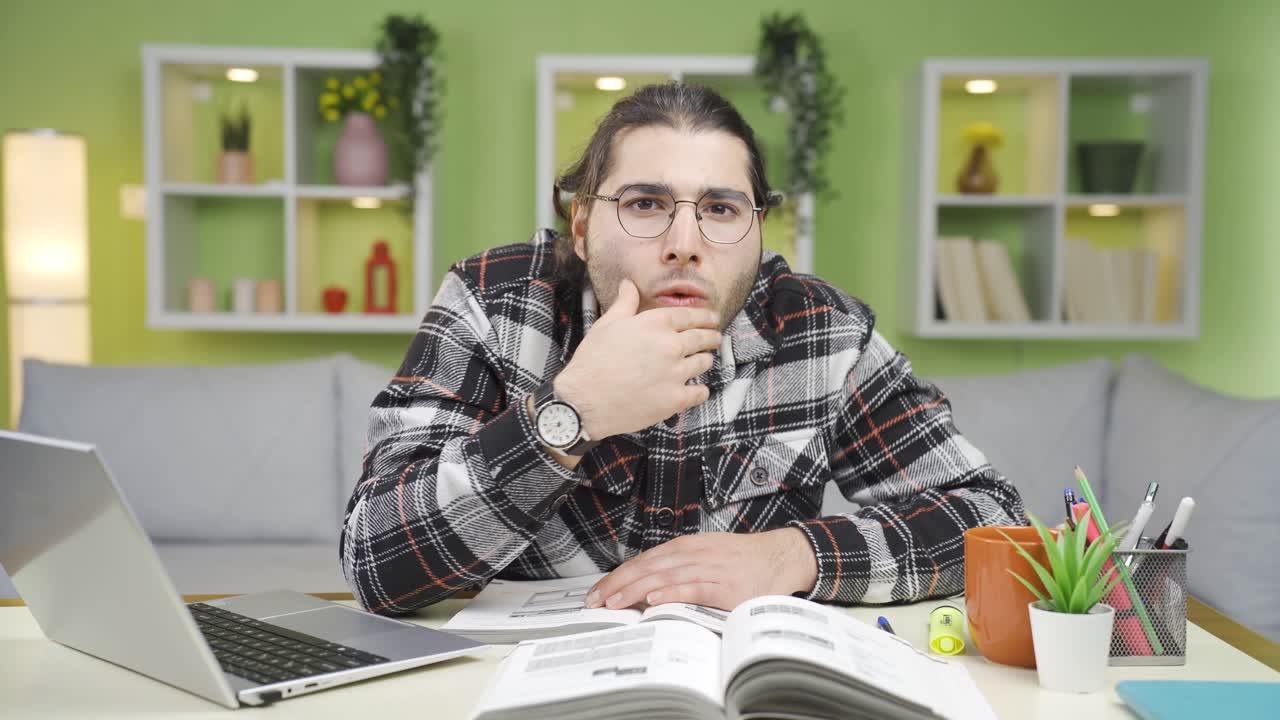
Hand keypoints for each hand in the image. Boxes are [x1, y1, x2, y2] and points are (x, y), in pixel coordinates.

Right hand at [555, 278, 721, 439]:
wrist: (585, 401)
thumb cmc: (592, 361)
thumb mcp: (606, 325)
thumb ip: (624, 303)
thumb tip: (628, 284)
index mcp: (655, 323)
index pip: (691, 315)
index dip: (705, 316)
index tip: (713, 319)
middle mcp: (670, 345)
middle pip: (703, 338)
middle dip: (712, 337)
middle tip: (715, 338)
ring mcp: (676, 373)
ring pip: (704, 363)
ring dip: (705, 361)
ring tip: (703, 362)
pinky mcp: (676, 399)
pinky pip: (700, 392)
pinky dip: (700, 390)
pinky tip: (696, 389)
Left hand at [584, 529, 818, 610]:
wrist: (780, 556)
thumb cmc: (741, 560)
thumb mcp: (705, 557)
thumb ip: (678, 570)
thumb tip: (646, 588)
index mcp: (685, 547)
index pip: (642, 561)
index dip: (617, 576)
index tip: (596, 591)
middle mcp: (693, 554)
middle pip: (647, 568)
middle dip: (618, 584)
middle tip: (595, 601)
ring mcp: (709, 569)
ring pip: (664, 578)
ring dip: (636, 590)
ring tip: (614, 602)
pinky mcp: (726, 586)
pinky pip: (694, 588)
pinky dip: (673, 593)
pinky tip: (654, 600)